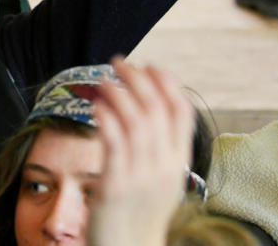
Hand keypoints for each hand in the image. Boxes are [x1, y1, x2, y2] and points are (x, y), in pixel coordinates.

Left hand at [88, 57, 194, 245]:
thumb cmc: (138, 214)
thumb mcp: (159, 180)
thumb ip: (158, 149)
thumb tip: (147, 111)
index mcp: (177, 163)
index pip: (181, 112)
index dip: (166, 83)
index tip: (149, 65)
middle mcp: (164, 167)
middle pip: (156, 109)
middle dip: (137, 79)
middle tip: (119, 61)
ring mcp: (142, 177)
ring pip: (134, 122)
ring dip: (118, 93)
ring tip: (104, 79)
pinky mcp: (117, 187)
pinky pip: (113, 144)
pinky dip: (106, 119)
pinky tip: (95, 106)